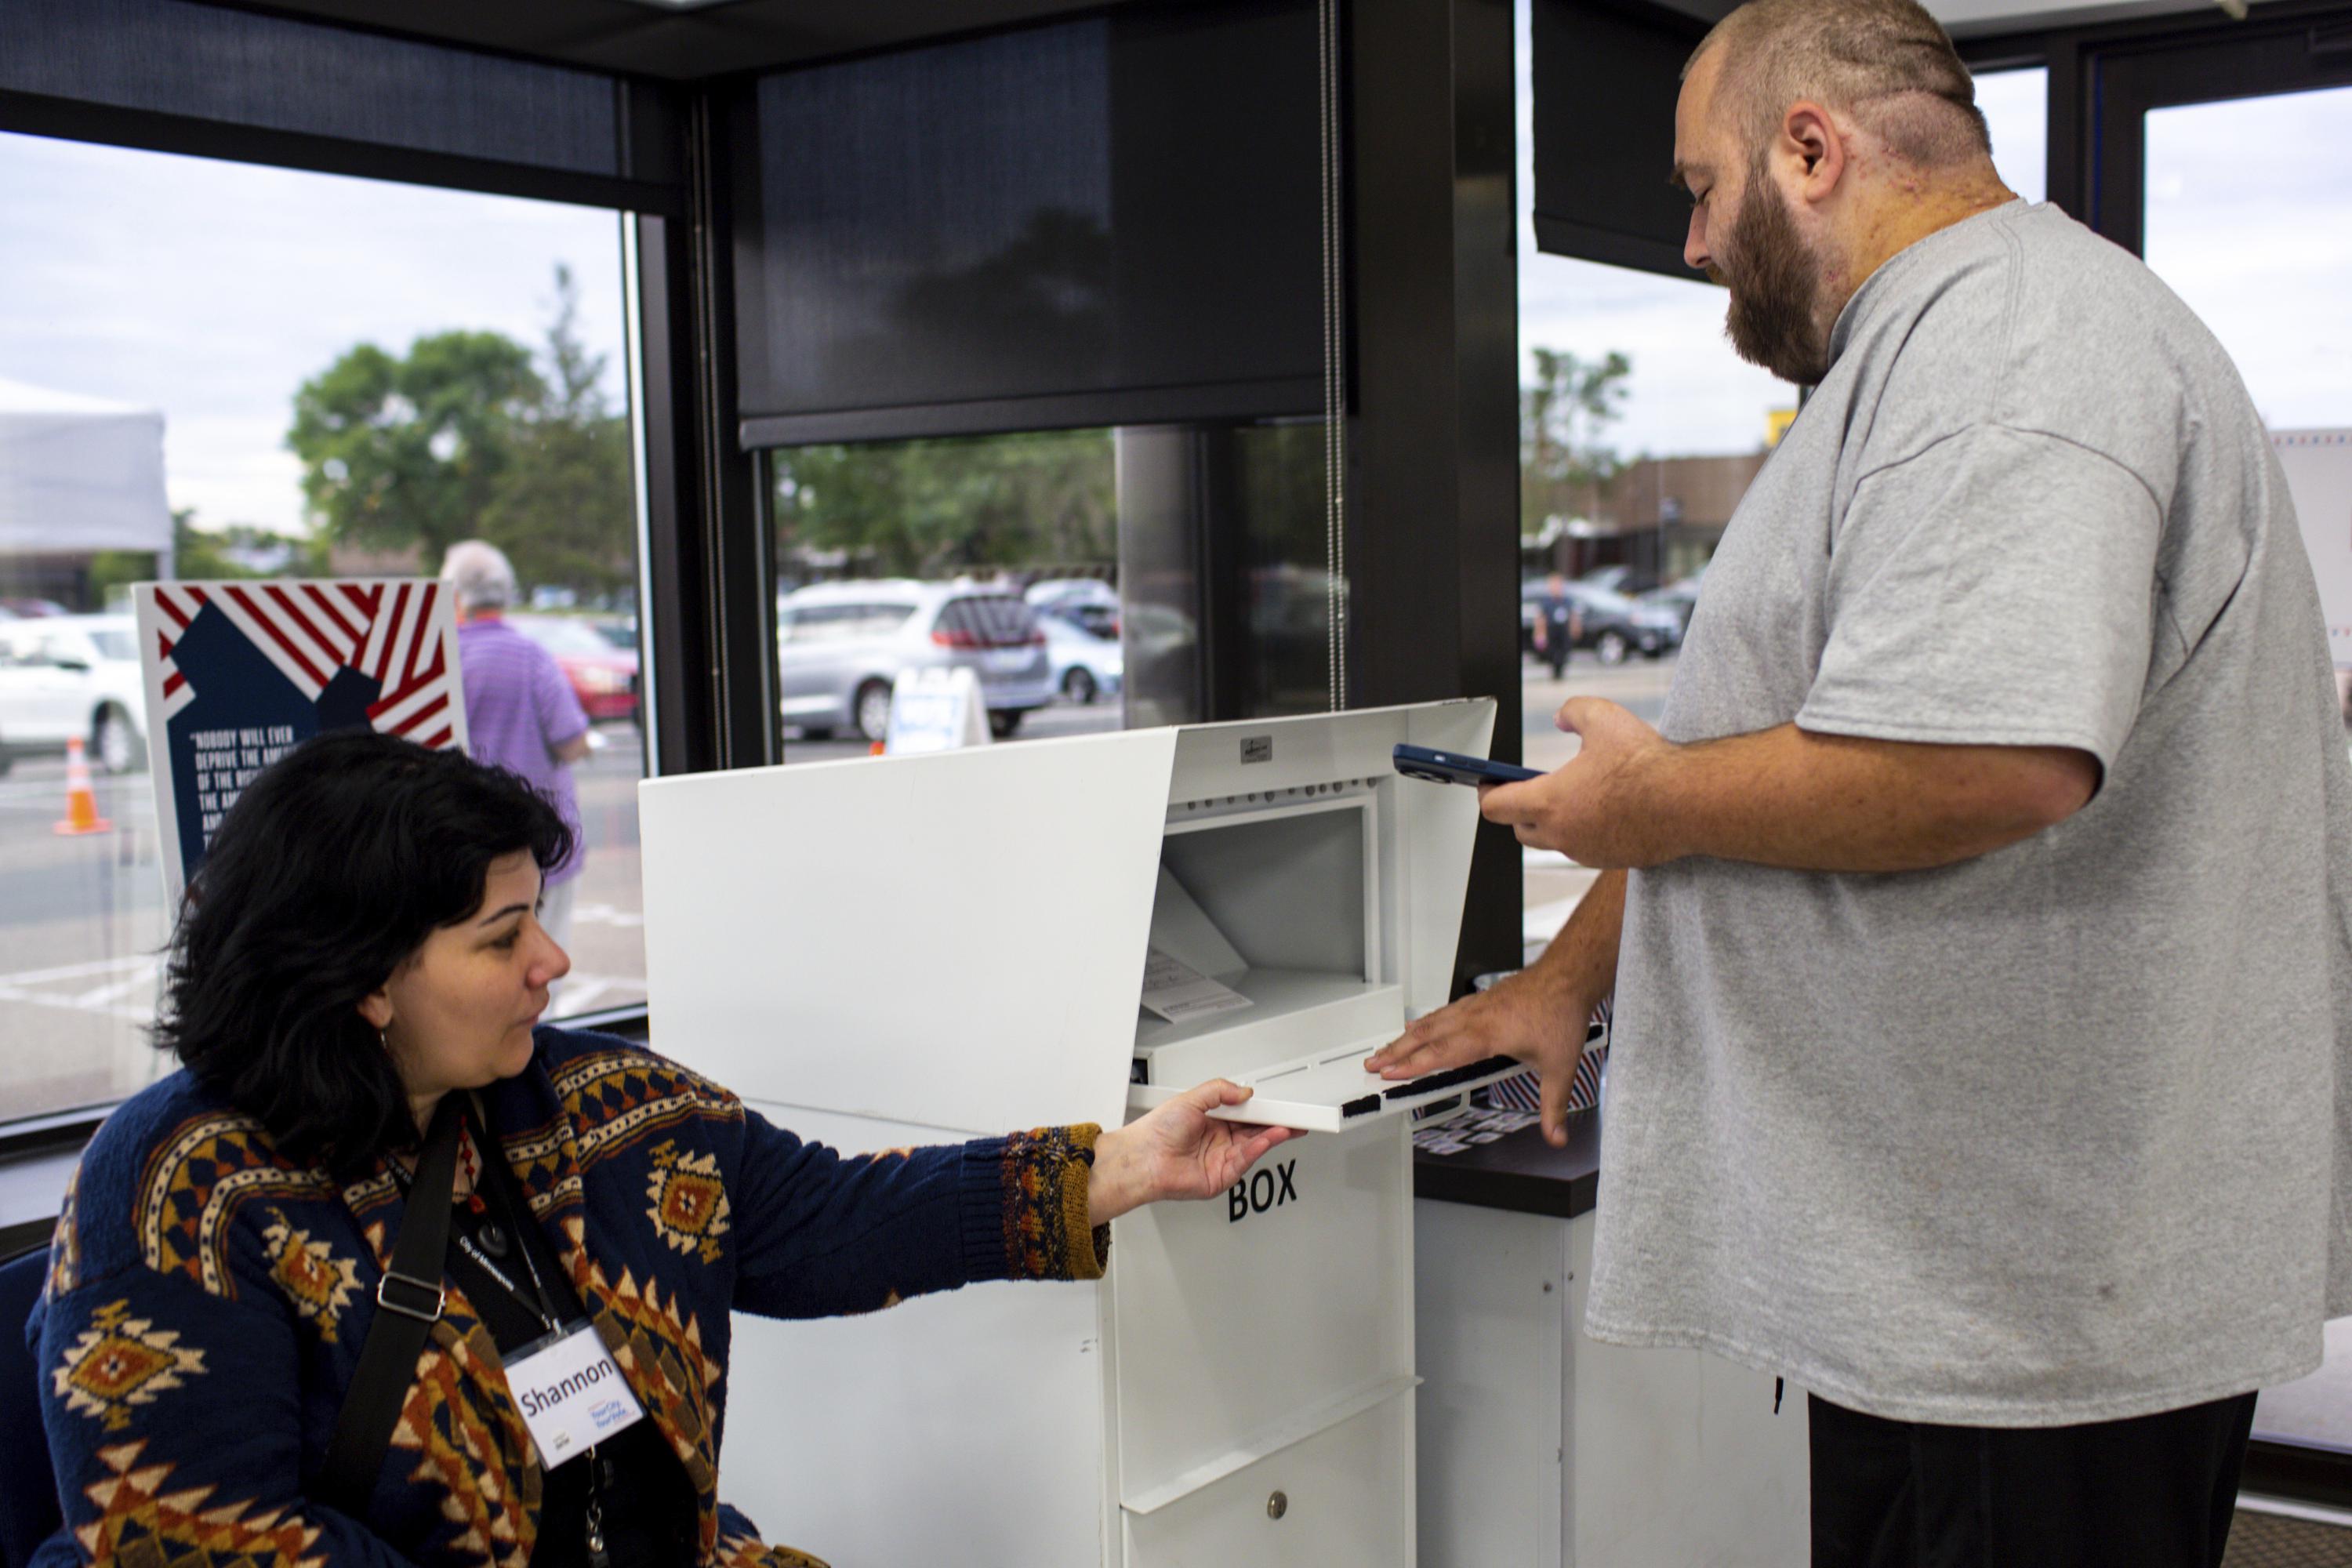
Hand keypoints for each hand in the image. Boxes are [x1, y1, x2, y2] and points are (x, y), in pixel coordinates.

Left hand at [1088, 1080, 1300, 1224]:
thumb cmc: (1156, 1131)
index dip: (1264, 1109)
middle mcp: (1218, 1140)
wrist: (1143, 1158)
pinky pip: (1245, 1160)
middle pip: (1255, 1130)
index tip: (1280, 1104)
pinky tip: (1269, 1137)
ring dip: (1272, 1135)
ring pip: (1254, 1145)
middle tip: (1296, 1115)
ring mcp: (1221, 1159)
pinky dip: (1259, 1147)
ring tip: (1288, 1125)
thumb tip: (1244, 1092)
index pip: (1246, 1114)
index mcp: (1212, 1120)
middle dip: (1276, 1123)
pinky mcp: (1222, 1177)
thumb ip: (1220, 1091)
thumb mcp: (1190, 1098)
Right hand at [1363, 969, 1592, 1148]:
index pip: (1440, 1053)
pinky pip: (1443, 1011)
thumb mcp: (1560, 1068)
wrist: (1567, 977)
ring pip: (1432, 1021)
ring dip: (1406, 1036)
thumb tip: (1556, 1137)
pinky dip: (1425, 1020)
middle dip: (1395, 1051)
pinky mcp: (1480, 1000)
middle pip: (1425, 1035)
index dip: (1411, 1066)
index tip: (1389, 1074)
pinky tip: (1419, 1024)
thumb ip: (1554, 1106)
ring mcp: (1475, 1006)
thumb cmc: (1560, 1014)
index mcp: (1486, 1036)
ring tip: (1386, 1047)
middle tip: (1372, 1063)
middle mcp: (1475, 1018)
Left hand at [1477, 698, 1676, 867]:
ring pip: (1555, 841)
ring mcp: (1587, 852)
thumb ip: (1572, 711)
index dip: (1486, 793)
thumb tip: (1562, 717)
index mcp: (1549, 803)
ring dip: (1554, 822)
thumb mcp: (1602, 716)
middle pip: (1520, 830)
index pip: (1495, 808)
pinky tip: (1603, 810)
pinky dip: (1585, 831)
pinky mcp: (1612, 860)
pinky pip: (1587, 847)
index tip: (1486, 784)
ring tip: (1570, 796)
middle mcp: (1563, 834)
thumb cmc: (1646, 764)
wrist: (1691, 801)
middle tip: (1525, 790)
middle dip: (1517, 811)